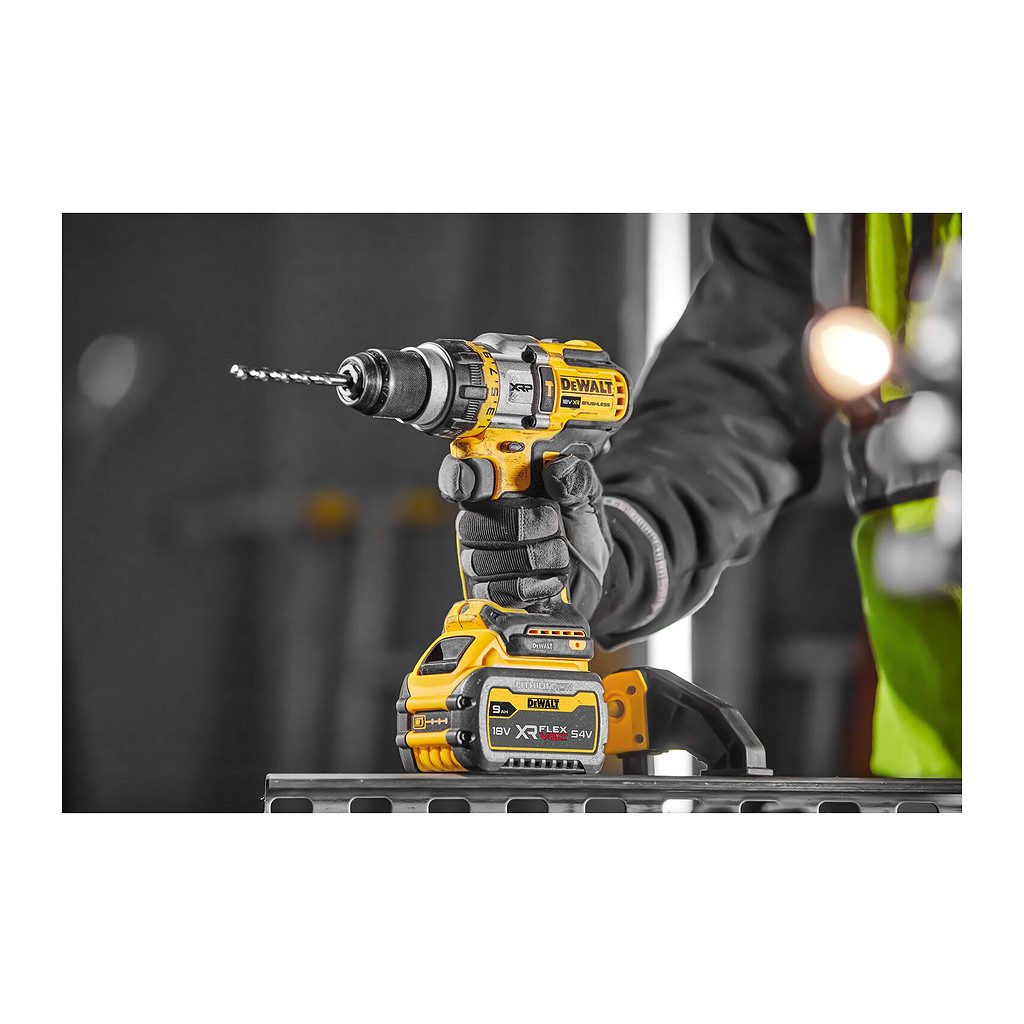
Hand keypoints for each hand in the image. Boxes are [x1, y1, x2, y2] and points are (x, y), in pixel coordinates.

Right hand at [438, 453, 611, 616]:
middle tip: (553, 524)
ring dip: (530, 558)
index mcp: (499, 489)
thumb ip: (576, 478)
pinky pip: (493, 591)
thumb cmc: (579, 529)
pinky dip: (528, 586)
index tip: (476, 487)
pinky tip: (552, 579)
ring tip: (560, 554)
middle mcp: (482, 522)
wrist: (594, 572)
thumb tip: (556, 471)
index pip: (462, 477)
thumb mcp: (585, 496)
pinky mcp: (490, 591)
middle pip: (470, 525)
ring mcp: (481, 558)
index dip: (458, 478)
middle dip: (517, 526)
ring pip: (480, 561)